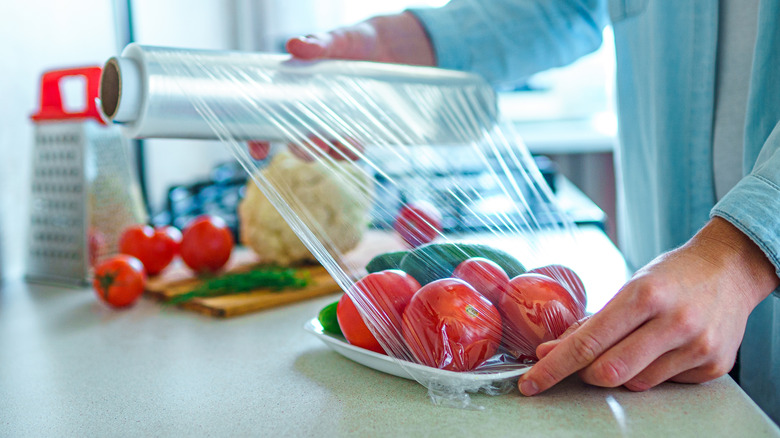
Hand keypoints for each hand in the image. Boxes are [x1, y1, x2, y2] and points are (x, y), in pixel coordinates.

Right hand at [248, 13, 433, 161]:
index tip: (257, 151)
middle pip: (294, 140)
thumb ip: (317, 43)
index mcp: (292, 89)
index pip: (266, 117)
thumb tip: (296, 45)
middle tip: (313, 142)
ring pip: (322, 150)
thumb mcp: (336, 39)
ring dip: (328, 153)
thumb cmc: (353, 42)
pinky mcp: (354, 130)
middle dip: (300, 148)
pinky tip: (356, 143)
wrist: (389, 49)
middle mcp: (308, 112)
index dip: (258, 138)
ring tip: (340, 143)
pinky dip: (351, 151)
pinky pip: (349, 150)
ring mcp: (331, 124)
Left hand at [518, 216, 778, 395]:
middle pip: (608, 371)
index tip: (531, 381)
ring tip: (633, 343)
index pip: (587, 342)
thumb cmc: (673, 276)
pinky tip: (662, 348)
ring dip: (620, 371)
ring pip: (634, 383)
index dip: (554, 366)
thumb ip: (595, 321)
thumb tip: (553, 349)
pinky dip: (650, 372)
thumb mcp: (632, 285)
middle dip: (583, 373)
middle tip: (577, 363)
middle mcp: (674, 322)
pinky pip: (663, 384)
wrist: (731, 269)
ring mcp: (696, 346)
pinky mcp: (712, 365)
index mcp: (645, 295)